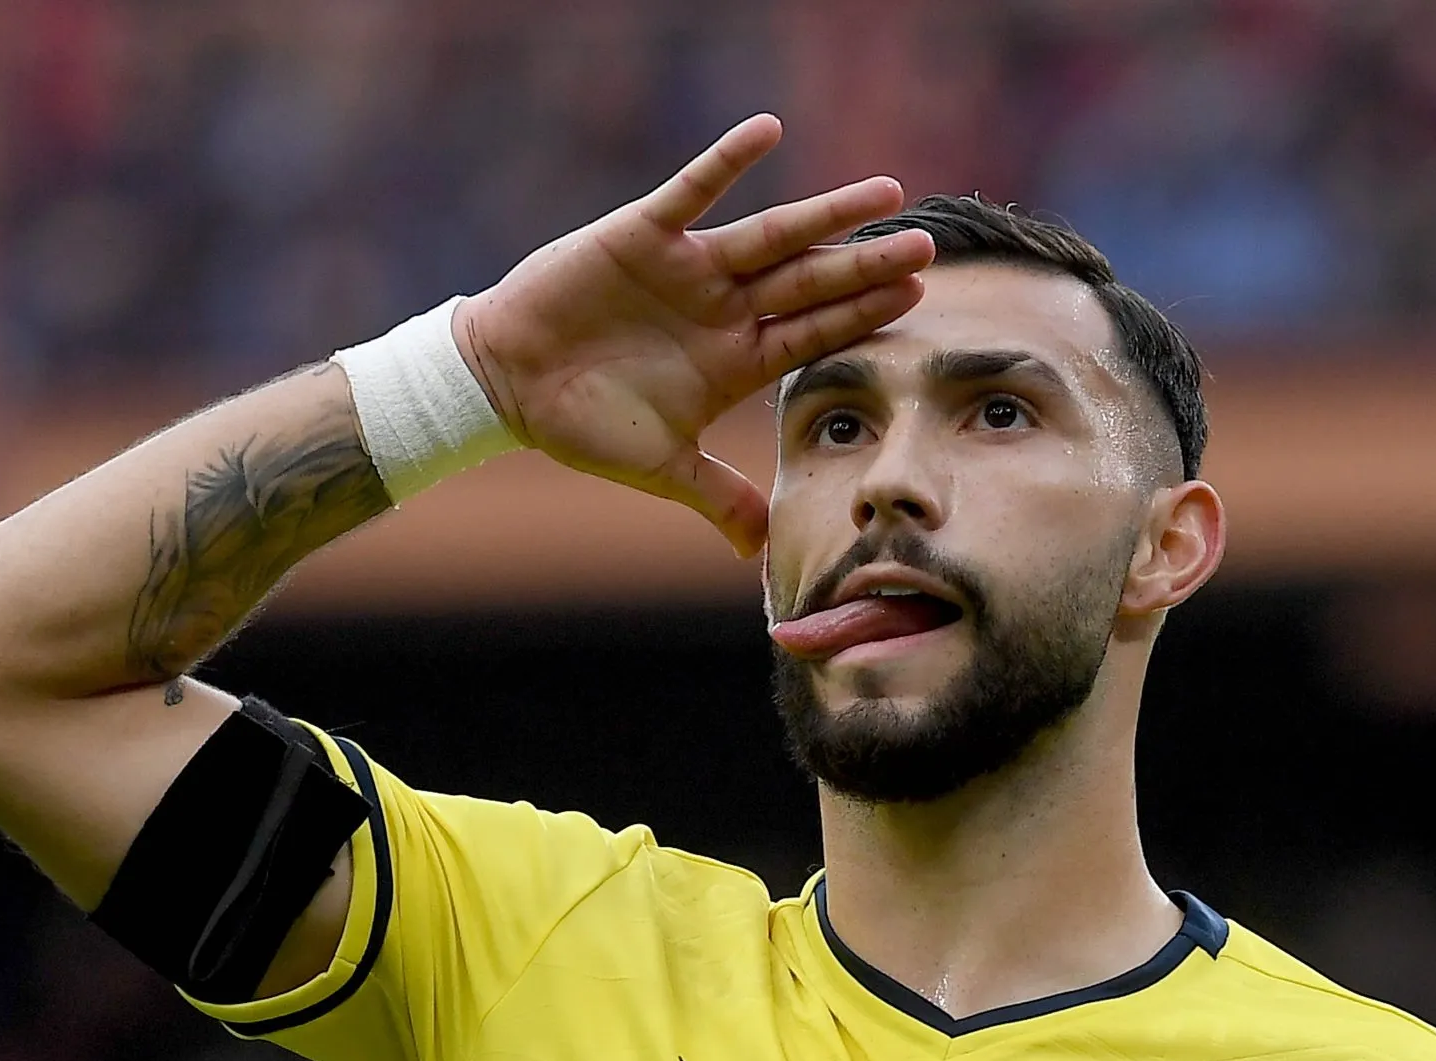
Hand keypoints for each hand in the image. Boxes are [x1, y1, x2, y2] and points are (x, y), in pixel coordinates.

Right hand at [454, 113, 934, 556]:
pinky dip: (728, 161)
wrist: (506, 384)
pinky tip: (770, 131)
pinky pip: (693, 190)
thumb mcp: (659, 468)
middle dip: (867, 267)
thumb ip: (717, 497)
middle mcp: (723, 308)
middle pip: (811, 282)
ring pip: (772, 235)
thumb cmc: (581, 425)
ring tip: (888, 193)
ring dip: (827, 215)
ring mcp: (690, 269)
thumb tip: (760, 555)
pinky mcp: (645, 234)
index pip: (814, 334)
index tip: (920, 299)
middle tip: (929, 246)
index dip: (864, 317)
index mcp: (734, 360)